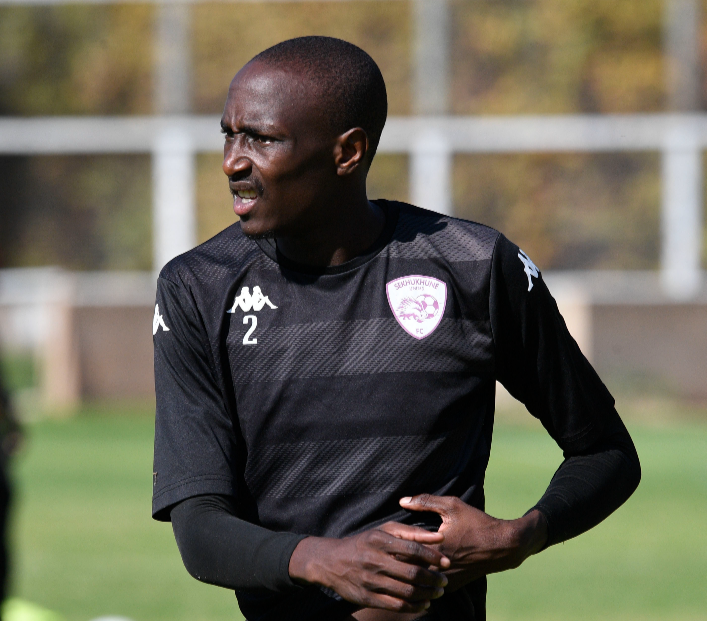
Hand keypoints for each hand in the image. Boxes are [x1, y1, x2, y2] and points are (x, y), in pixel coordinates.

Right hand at [289, 522, 450, 612]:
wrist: (331, 561)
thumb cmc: (365, 543)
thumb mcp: (384, 531)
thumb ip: (411, 533)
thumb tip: (439, 538)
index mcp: (379, 540)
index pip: (412, 549)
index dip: (433, 557)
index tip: (447, 562)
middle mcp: (373, 560)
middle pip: (411, 573)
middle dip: (433, 579)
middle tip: (444, 581)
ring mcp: (369, 580)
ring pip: (406, 592)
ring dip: (427, 594)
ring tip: (437, 592)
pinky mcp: (366, 598)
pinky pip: (396, 605)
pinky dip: (414, 607)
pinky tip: (423, 604)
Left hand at [400, 495, 546, 590]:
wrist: (502, 546)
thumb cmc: (476, 523)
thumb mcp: (452, 506)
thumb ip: (425, 502)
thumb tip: (402, 501)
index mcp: (434, 548)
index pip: (401, 550)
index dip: (391, 543)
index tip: (384, 536)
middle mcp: (438, 568)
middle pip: (406, 566)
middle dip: (397, 556)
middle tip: (388, 548)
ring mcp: (445, 580)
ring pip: (417, 577)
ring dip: (409, 567)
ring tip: (400, 556)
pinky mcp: (451, 586)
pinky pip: (429, 583)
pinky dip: (423, 575)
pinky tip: (419, 564)